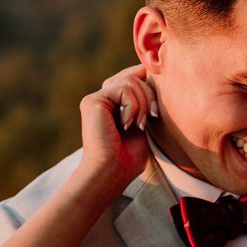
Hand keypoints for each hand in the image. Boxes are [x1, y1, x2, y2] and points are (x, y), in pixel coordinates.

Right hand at [74, 65, 156, 199]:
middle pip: (134, 76)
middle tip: (149, 118)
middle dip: (149, 96)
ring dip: (142, 104)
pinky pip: (123, 88)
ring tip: (137, 125)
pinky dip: (133, 106)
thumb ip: (143, 101)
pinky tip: (126, 124)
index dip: (149, 85)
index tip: (154, 111)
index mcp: (113, 104)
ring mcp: (96, 99)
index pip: (133, 77)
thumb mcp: (142, 124)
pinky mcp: (92, 101)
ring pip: (130, 80)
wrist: (111, 173)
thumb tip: (151, 73)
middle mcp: (102, 99)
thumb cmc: (128, 159)